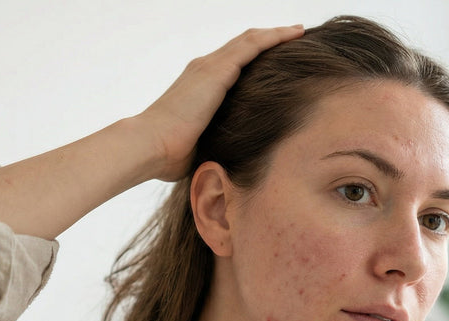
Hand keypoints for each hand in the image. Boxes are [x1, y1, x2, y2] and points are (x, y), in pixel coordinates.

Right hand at [137, 25, 303, 181]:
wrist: (150, 146)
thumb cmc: (169, 155)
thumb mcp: (200, 144)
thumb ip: (216, 142)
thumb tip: (231, 159)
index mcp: (200, 86)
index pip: (233, 62)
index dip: (255, 56)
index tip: (277, 58)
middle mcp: (203, 70)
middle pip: (243, 46)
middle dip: (268, 39)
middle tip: (294, 37)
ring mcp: (209, 67)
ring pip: (250, 40)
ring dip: (276, 34)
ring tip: (299, 32)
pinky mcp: (216, 71)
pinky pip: (252, 45)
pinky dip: (274, 37)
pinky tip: (294, 35)